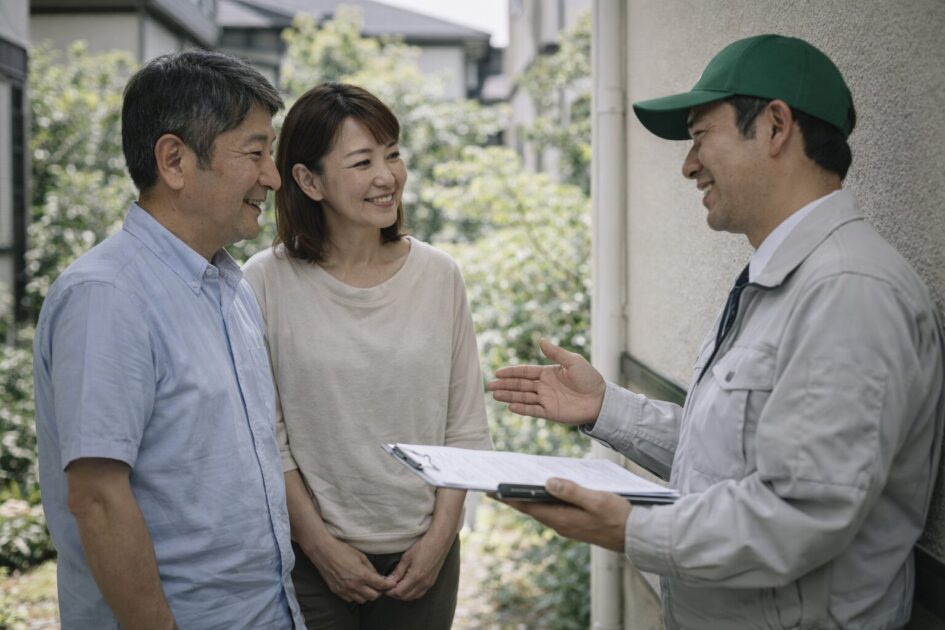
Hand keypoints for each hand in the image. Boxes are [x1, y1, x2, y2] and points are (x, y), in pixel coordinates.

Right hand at [307, 535, 395, 603]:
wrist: (323, 552)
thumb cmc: (342, 550)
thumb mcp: (361, 556)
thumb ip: (371, 568)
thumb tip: (378, 576)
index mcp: (361, 575)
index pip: (380, 585)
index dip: (388, 585)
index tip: (392, 584)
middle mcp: (354, 585)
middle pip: (373, 596)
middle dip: (379, 591)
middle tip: (379, 585)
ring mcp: (345, 590)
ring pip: (362, 600)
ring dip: (367, 595)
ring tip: (367, 587)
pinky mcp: (337, 592)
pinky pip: (350, 600)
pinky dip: (356, 596)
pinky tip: (356, 588)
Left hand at [385, 530, 452, 600]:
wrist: (440, 541)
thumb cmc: (423, 546)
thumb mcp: (407, 557)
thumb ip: (398, 571)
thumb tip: (389, 581)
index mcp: (415, 577)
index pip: (399, 592)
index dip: (389, 591)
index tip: (384, 586)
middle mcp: (423, 584)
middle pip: (405, 597)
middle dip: (395, 593)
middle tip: (389, 585)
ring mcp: (429, 584)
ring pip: (413, 597)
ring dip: (404, 594)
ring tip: (397, 584)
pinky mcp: (432, 582)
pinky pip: (420, 593)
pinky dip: (412, 593)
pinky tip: (408, 585)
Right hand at [488, 338, 605, 424]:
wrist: (601, 400)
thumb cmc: (589, 378)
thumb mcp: (573, 361)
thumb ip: (556, 353)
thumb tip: (541, 340)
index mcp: (548, 373)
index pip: (525, 372)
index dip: (512, 372)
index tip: (498, 372)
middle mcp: (544, 386)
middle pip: (520, 385)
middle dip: (505, 384)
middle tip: (490, 385)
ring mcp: (546, 399)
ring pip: (523, 397)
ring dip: (509, 396)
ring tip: (495, 395)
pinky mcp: (551, 412)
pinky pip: (533, 410)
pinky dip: (522, 408)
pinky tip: (511, 406)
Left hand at [498, 478, 630, 551]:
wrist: (638, 536)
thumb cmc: (619, 517)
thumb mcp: (596, 500)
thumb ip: (572, 491)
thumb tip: (548, 482)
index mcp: (562, 519)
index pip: (529, 506)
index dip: (510, 498)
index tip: (492, 490)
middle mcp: (562, 525)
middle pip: (533, 508)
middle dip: (515, 497)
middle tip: (498, 485)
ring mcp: (569, 526)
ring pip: (544, 510)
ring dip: (530, 498)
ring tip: (516, 484)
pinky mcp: (577, 524)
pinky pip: (555, 511)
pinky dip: (546, 501)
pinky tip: (547, 490)